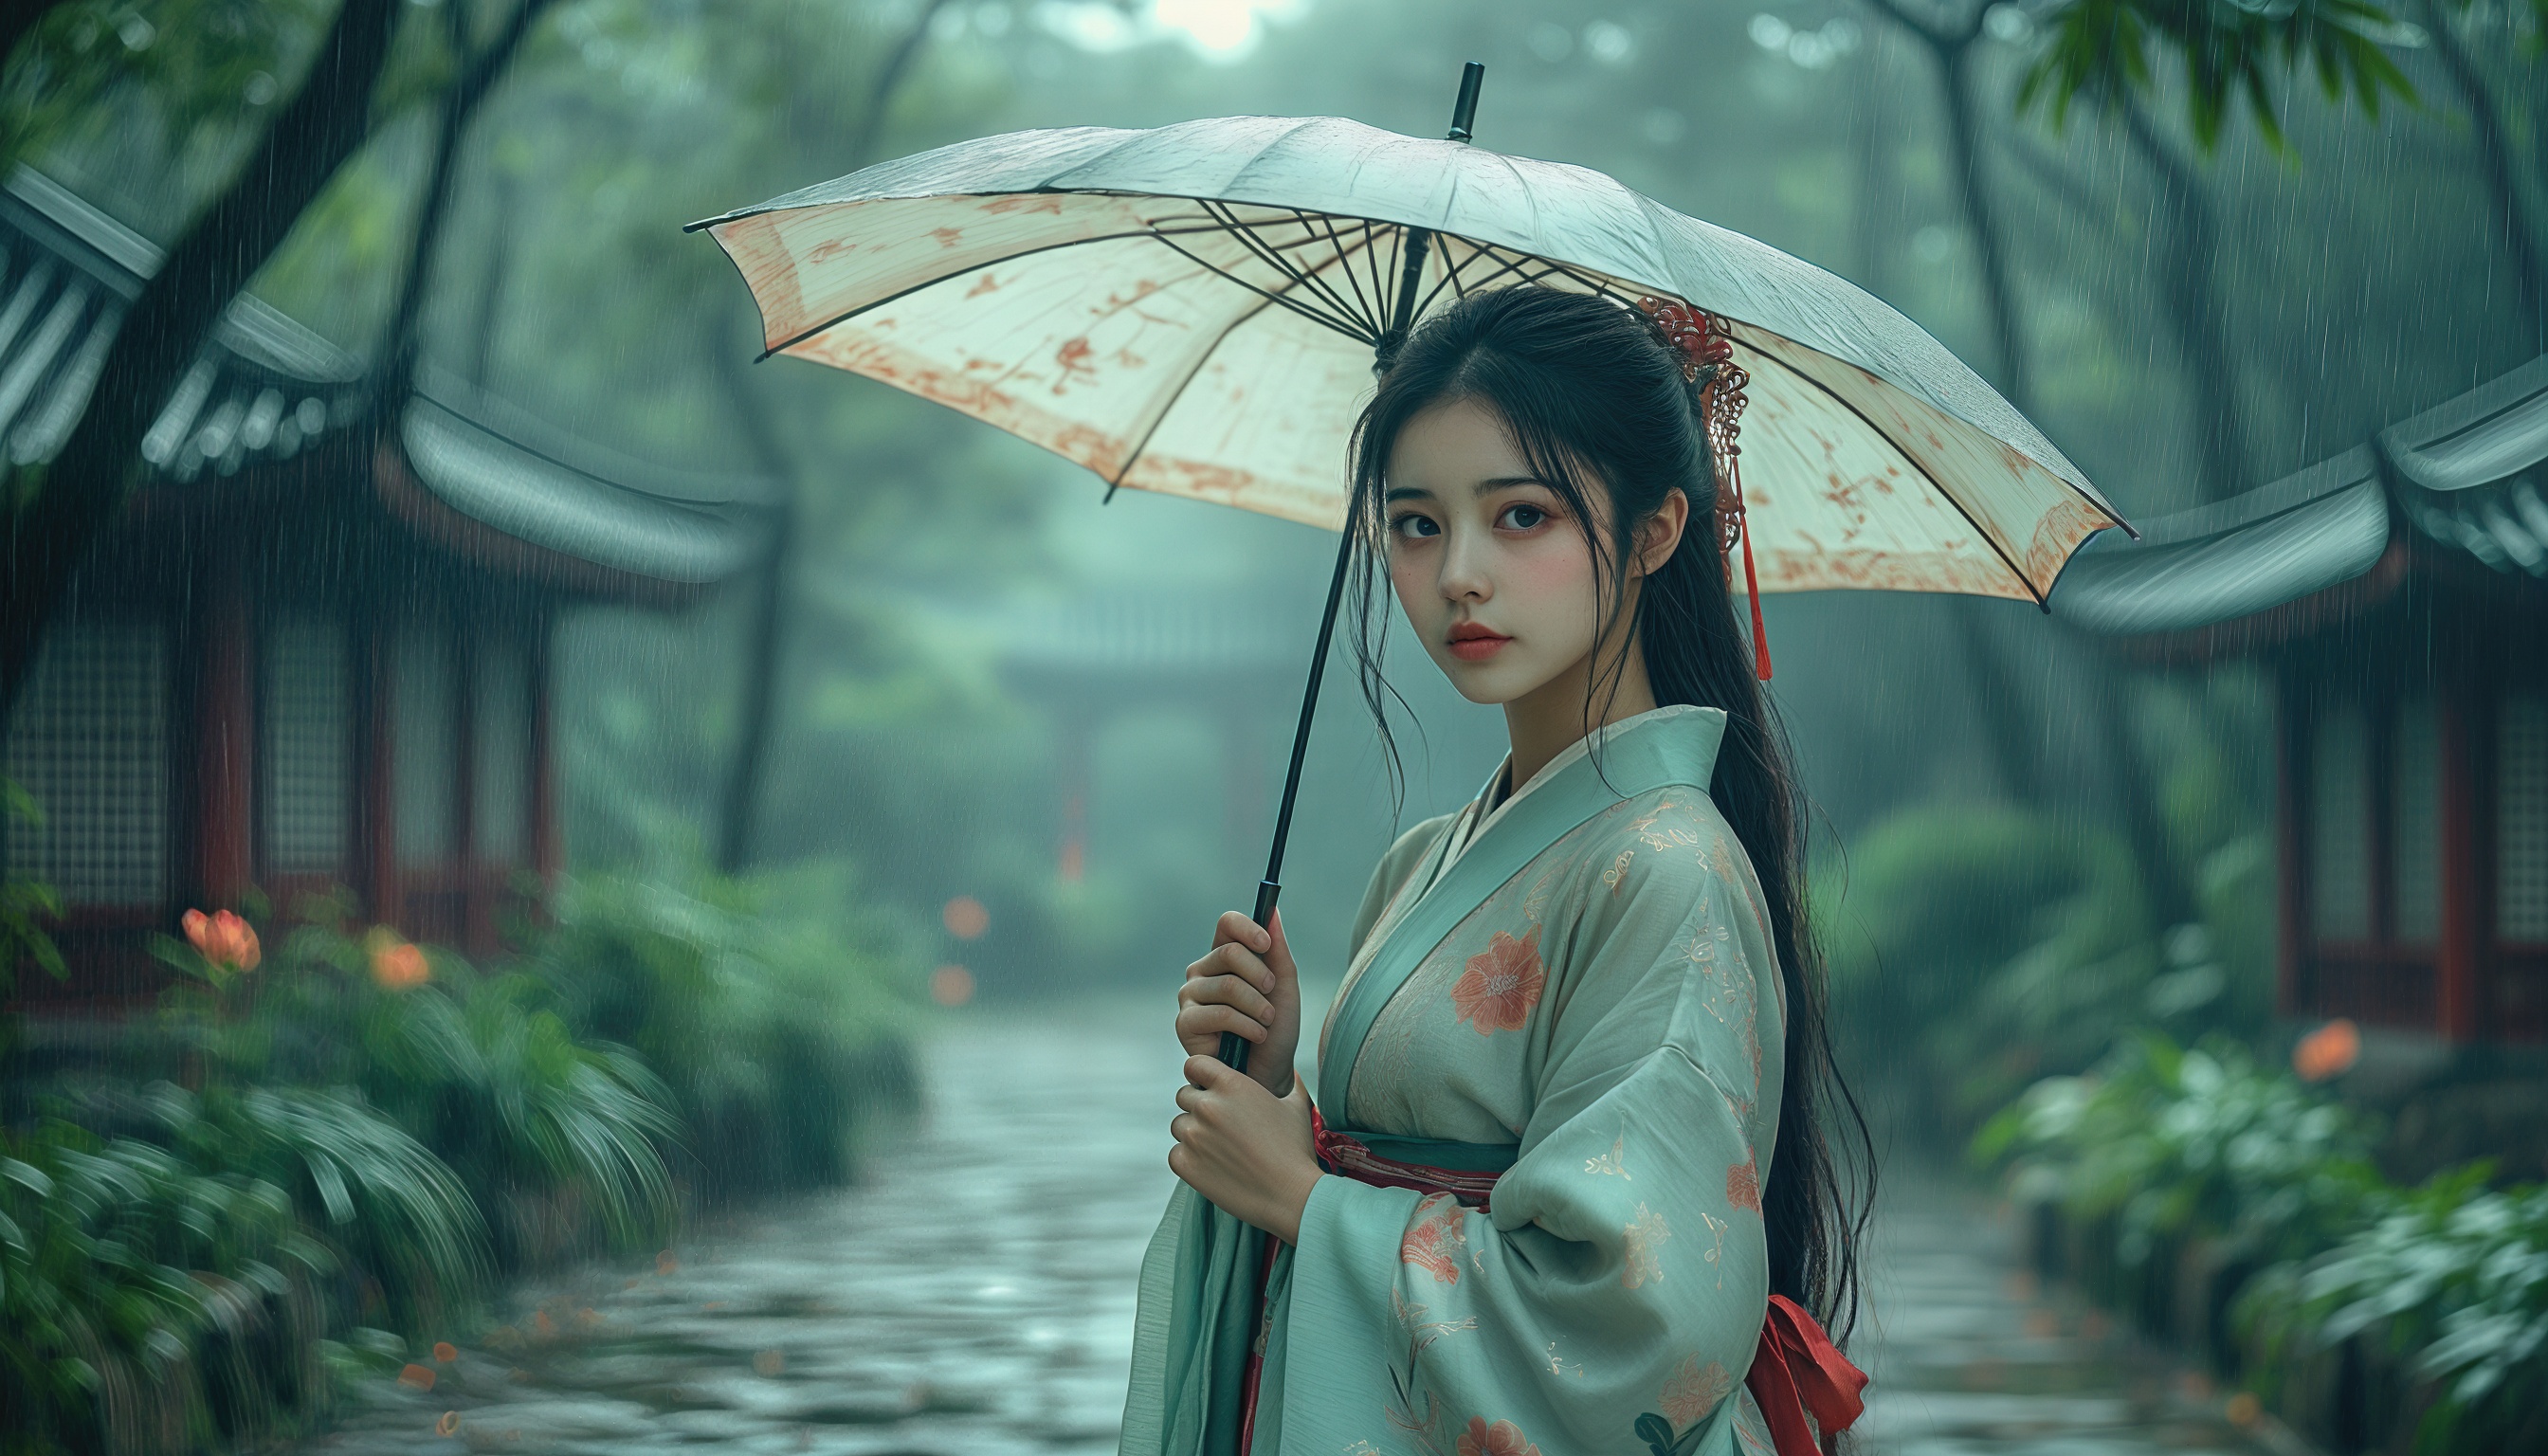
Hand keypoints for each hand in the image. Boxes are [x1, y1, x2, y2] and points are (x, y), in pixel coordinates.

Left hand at [1169, 1055, 1321, 1243]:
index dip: (1200, 1075)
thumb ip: (1289, 1083)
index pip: (1195, 1064)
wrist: (1291, 1195)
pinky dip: (1189, 1159)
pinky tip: (1214, 1166)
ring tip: (1221, 1149)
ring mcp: (1194, 1136)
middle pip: (1184, 1096)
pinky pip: (1175, 1153)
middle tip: (1222, 1126)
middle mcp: (1208, 1106)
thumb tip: (1289, 1073)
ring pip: (1179, 1125)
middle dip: (1198, 1106)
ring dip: (1194, 1133)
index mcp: (1232, 1085)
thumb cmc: (1296, 1151)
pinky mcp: (1186, 1164)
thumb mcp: (1296, 1107)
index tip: (1209, 1087)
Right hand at [1176, 909, 1301, 1096]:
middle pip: (1230, 953)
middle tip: (1273, 996)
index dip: (1247, 928)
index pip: (1226, 924)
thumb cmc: (1275, 1031)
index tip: (1267, 944)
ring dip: (1259, 1007)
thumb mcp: (1285, 988)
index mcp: (1224, 956)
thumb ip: (1278, 951)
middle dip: (1261, 976)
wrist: (1268, 1075)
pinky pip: (1219, 1012)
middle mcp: (1203, 971)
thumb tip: (1273, 911)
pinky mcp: (1185, 1023)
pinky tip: (1255, 1037)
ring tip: (1267, 1024)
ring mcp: (1190, 996)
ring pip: (1228, 985)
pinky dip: (1246, 1025)